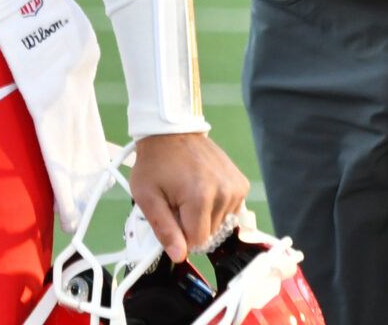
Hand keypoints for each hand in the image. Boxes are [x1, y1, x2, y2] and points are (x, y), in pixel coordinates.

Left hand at [129, 132, 249, 262]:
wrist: (171, 131)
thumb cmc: (154, 162)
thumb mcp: (146, 195)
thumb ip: (163, 228)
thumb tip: (179, 256)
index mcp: (200, 198)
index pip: (197, 241)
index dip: (180, 235)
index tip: (171, 216)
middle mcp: (223, 194)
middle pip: (210, 234)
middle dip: (192, 224)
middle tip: (177, 201)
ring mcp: (235, 188)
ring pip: (220, 224)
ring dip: (204, 216)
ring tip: (189, 193)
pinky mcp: (241, 184)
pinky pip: (230, 212)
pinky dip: (217, 207)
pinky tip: (203, 190)